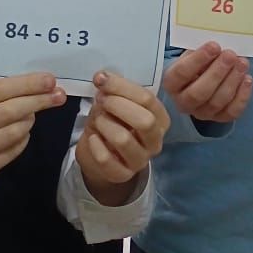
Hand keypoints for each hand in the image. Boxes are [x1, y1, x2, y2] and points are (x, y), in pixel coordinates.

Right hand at [0, 73, 65, 198]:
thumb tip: (42, 85)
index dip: (26, 84)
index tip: (50, 80)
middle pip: (8, 112)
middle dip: (37, 101)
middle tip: (58, 95)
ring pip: (14, 133)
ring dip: (30, 120)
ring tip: (32, 114)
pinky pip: (13, 151)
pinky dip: (24, 138)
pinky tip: (23, 131)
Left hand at [76, 72, 169, 200]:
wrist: (101, 154)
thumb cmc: (112, 122)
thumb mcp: (115, 103)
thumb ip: (113, 91)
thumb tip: (102, 77)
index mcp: (159, 119)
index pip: (148, 99)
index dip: (122, 86)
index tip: (101, 79)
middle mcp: (155, 141)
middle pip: (145, 121)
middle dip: (118, 105)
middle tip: (101, 100)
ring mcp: (140, 160)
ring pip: (124, 139)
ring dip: (105, 124)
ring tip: (97, 120)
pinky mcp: (121, 175)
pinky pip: (106, 159)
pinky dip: (96, 145)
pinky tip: (93, 138)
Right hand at [163, 43, 252, 122]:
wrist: (201, 79)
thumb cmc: (196, 64)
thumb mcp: (192, 54)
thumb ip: (201, 51)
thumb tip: (218, 46)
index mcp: (172, 83)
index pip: (182, 73)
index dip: (198, 59)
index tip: (214, 45)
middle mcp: (183, 102)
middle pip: (199, 93)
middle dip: (217, 72)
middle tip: (230, 55)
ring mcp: (202, 112)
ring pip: (217, 102)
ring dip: (232, 81)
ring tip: (242, 63)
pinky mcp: (219, 118)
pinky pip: (232, 111)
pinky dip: (242, 96)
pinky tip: (247, 79)